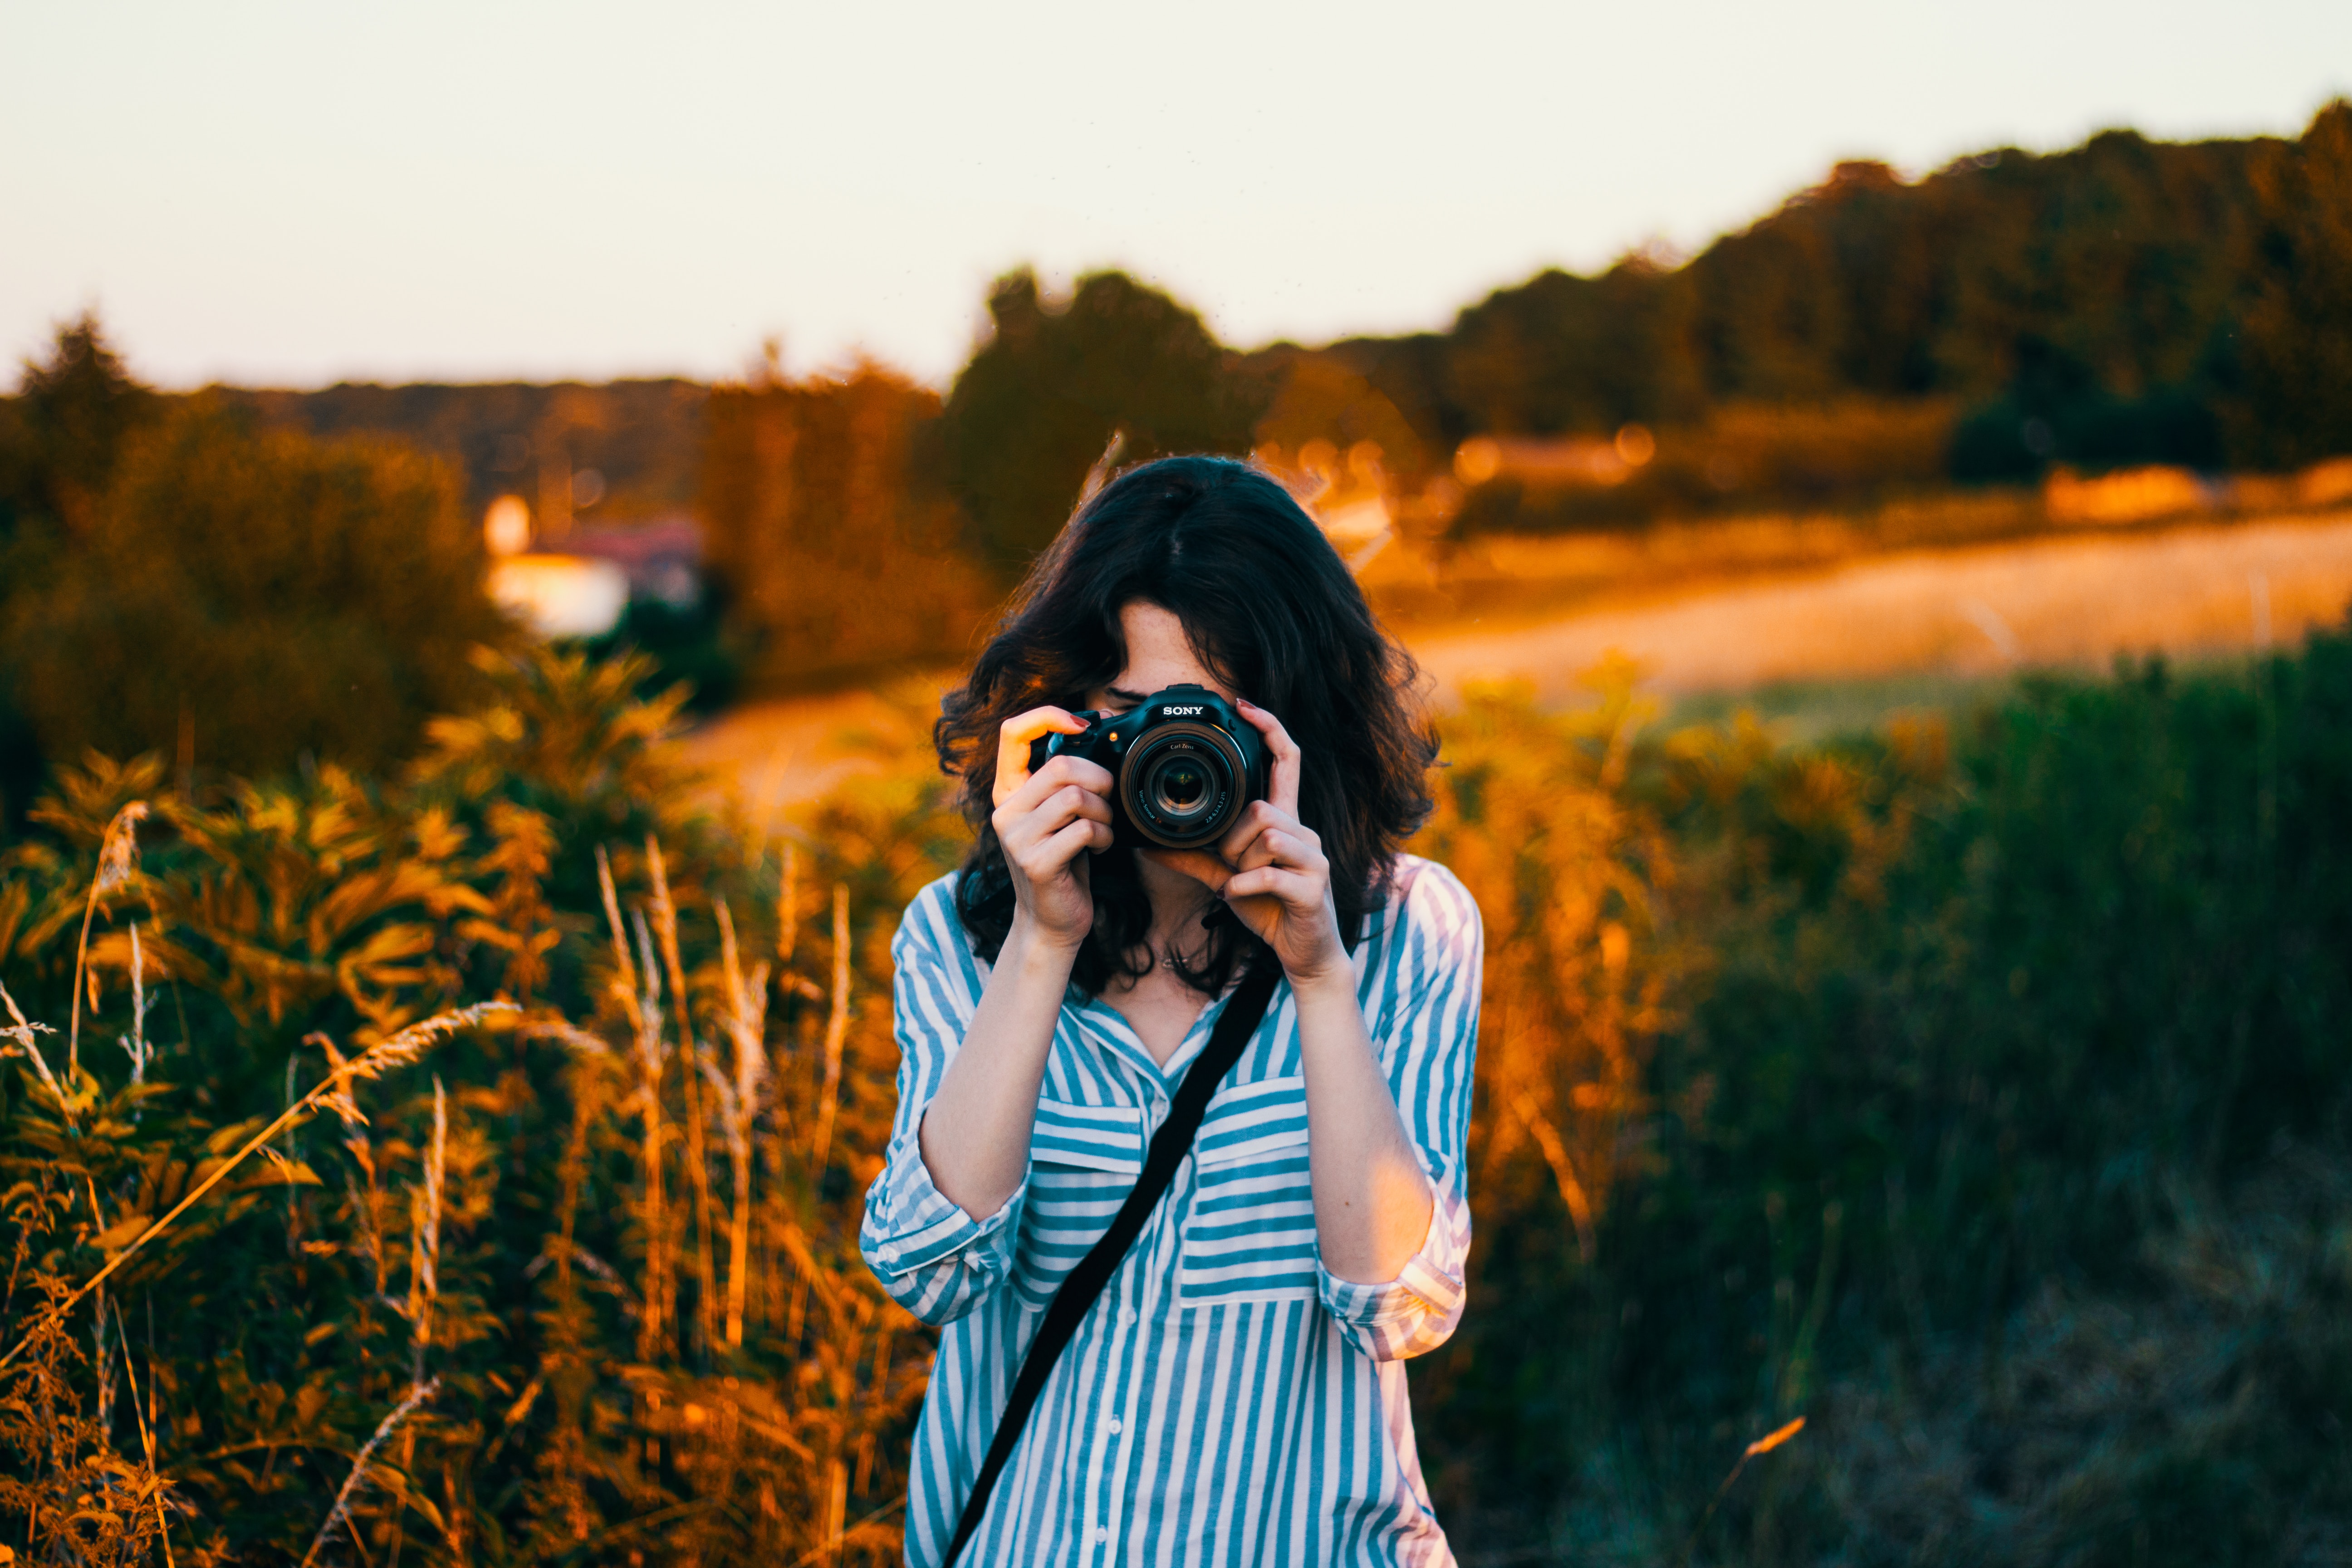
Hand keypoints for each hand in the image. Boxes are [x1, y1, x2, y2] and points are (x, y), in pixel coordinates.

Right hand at [991, 706, 1115, 950]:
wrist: (1051, 921)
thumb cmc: (1063, 861)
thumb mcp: (1058, 814)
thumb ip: (1064, 779)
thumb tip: (1100, 726)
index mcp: (1008, 791)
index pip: (1012, 732)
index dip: (1048, 716)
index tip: (1082, 724)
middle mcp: (1005, 811)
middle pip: (1060, 765)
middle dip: (1099, 778)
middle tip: (1108, 798)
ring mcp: (1017, 838)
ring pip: (1074, 796)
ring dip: (1104, 810)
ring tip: (1103, 827)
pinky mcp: (1036, 863)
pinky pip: (1083, 829)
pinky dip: (1103, 835)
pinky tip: (1100, 847)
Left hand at [1144, 699, 1347, 985]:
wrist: (1304, 951)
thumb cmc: (1268, 907)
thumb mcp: (1225, 877)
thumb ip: (1192, 857)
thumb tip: (1147, 844)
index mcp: (1285, 821)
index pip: (1286, 760)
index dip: (1269, 728)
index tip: (1244, 705)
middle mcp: (1303, 832)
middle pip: (1261, 807)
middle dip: (1234, 837)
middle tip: (1230, 866)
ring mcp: (1314, 858)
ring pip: (1267, 835)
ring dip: (1241, 862)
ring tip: (1239, 883)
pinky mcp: (1314, 887)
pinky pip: (1270, 873)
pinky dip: (1245, 885)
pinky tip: (1237, 896)